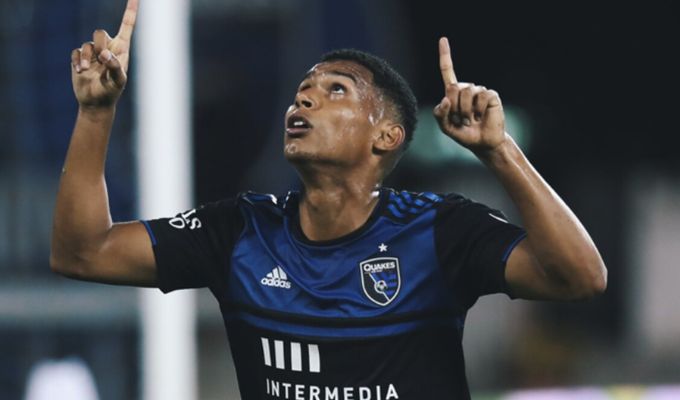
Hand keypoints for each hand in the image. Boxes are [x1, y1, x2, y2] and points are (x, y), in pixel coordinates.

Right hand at [71, 0, 137, 108]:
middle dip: (99, 45)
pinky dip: (77, 61)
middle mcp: (107, 47)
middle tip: (101, 60)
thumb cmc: (112, 92)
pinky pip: (75, 52)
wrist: (96, 102)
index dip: (130, 11)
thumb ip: (115, 67)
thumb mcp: (118, 81)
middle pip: (99, 32)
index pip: (126, 25)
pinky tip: (80, 71)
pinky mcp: (80, 58)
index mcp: (122, 49)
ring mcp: (93, 53)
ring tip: (86, 70)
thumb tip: (105, 54)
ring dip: (86, 57)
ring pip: (87, 44)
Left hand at [433, 37, 506, 154]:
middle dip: (454, 107)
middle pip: (453, 87)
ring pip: (466, 92)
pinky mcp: (491, 95)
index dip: (445, 56)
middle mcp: (467, 88)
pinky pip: (481, 97)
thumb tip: (445, 100)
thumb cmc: (464, 134)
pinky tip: (481, 116)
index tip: (443, 39)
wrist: (483, 143)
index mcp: (454, 94)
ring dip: (466, 111)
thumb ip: (440, 115)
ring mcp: (480, 91)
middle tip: (462, 119)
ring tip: (471, 119)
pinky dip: (478, 110)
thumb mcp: (446, 128)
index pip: (448, 72)